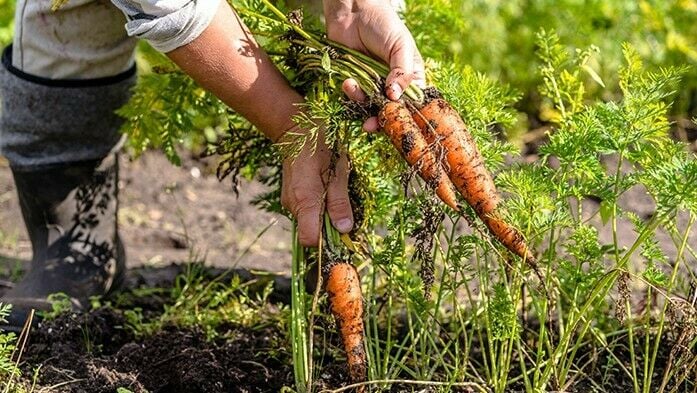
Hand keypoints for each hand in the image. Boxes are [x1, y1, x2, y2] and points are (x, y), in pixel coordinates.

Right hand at [281, 134, 352, 246]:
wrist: (296, 128)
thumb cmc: (320, 147)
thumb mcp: (337, 173)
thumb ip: (339, 203)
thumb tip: (345, 229)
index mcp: (304, 201)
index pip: (309, 239)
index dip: (327, 241)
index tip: (342, 232)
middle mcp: (292, 205)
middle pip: (311, 231)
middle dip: (328, 226)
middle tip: (342, 205)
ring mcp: (289, 200)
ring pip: (309, 220)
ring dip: (324, 214)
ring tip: (333, 190)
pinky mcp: (290, 196)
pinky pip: (305, 211)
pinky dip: (317, 206)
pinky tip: (324, 188)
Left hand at [324, 0, 424, 130]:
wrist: (353, 11)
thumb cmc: (383, 23)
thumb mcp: (400, 45)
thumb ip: (402, 72)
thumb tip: (395, 97)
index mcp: (412, 77)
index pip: (413, 104)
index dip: (406, 116)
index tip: (397, 123)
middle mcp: (394, 85)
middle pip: (391, 112)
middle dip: (381, 120)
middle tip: (371, 125)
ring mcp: (374, 85)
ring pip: (371, 108)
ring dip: (361, 104)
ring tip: (353, 87)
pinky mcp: (356, 83)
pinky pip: (355, 99)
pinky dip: (351, 94)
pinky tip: (347, 82)